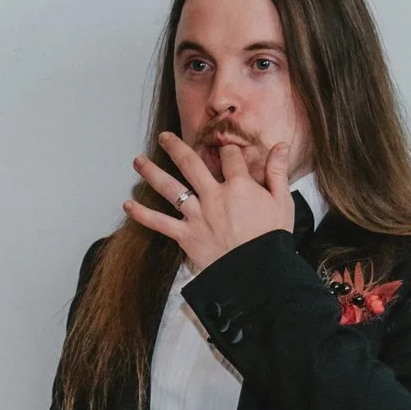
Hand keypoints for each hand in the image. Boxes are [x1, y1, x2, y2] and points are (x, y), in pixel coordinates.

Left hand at [126, 133, 294, 271]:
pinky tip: (128, 205)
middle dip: (176, 147)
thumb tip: (281, 146)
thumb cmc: (272, 239)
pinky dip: (142, 214)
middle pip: (190, 163)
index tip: (226, 149)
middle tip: (164, 137)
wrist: (259, 272)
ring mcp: (197, 215)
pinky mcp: (186, 235)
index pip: (230, 158)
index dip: (228, 150)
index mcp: (239, 186)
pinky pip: (159, 223)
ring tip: (137, 161)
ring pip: (169, 188)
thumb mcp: (282, 202)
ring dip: (151, 172)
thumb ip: (277, 172)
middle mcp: (213, 196)